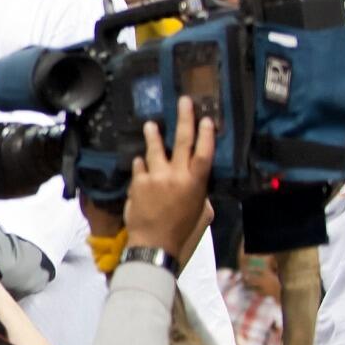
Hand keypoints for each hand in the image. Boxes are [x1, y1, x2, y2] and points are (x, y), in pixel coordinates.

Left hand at [122, 97, 212, 261]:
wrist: (154, 243)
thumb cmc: (182, 231)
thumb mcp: (202, 213)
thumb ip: (200, 193)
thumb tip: (197, 181)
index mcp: (196, 184)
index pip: (203, 153)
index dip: (206, 134)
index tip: (207, 119)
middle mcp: (176, 176)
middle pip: (182, 141)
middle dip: (184, 119)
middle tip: (183, 101)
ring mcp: (155, 177)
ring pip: (154, 149)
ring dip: (153, 135)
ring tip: (151, 124)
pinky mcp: (138, 183)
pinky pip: (139, 165)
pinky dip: (141, 163)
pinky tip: (141, 161)